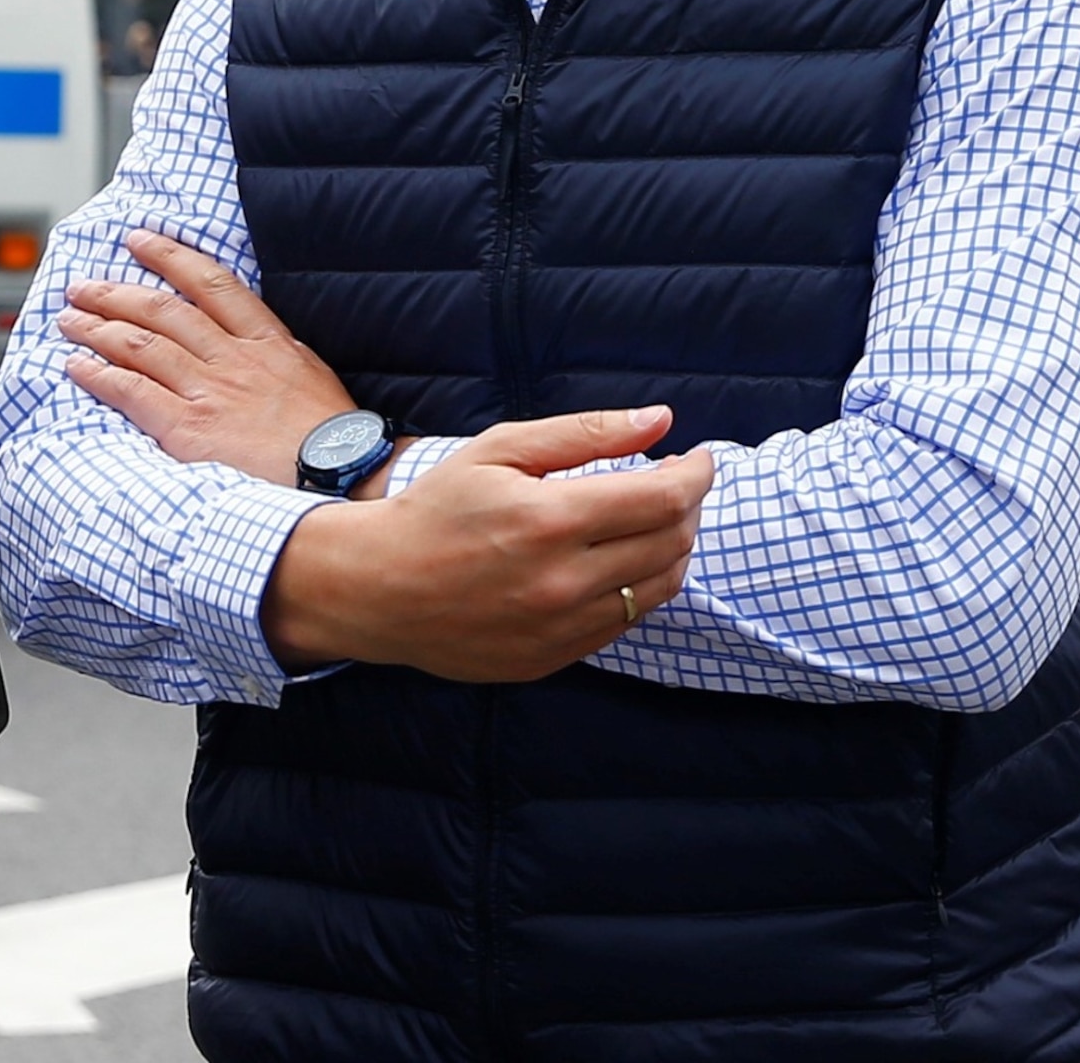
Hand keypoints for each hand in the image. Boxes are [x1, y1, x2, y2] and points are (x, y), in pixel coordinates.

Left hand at [58, 230, 357, 484]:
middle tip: (82, 287)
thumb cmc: (330, 439)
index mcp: (266, 341)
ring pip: (141, 345)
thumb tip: (254, 337)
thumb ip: (276, 352)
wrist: (342, 478)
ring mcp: (210, 392)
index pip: (210, 283)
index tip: (139, 240)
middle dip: (115, 293)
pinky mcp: (190, 430)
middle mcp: (233, 359)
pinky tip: (77, 366)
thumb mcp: (311, 375)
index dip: (169, 256)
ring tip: (70, 320)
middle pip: (162, 311)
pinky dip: (101, 375)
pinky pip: (134, 392)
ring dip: (98, 329)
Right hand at [262, 409, 713, 682]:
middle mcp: (564, 581)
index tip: (700, 457)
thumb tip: (662, 420)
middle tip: (677, 483)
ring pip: (659, 588)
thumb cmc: (437, 508)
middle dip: (689, 506)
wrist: (379, 588)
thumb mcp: (501, 450)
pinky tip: (620, 561)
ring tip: (656, 520)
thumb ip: (585, 433)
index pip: (663, 498)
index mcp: (550, 519)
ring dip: (674, 549)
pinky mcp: (555, 658)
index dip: (696, 474)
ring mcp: (562, 628)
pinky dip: (639, 586)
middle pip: (672, 543)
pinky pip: (624, 622)